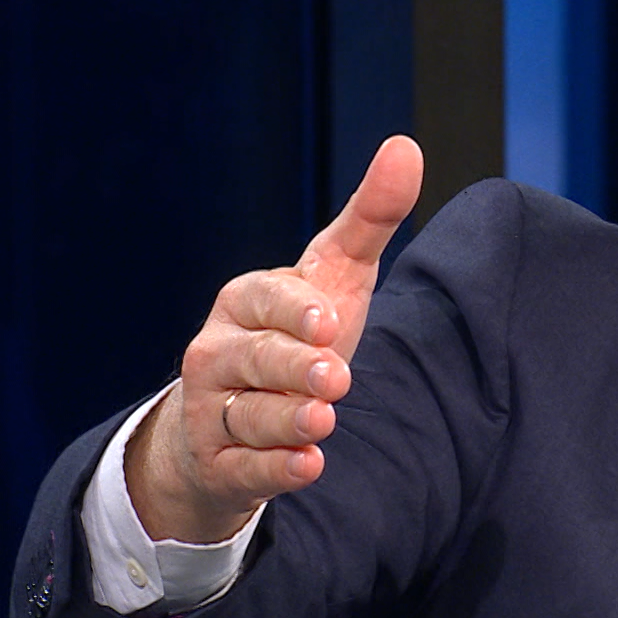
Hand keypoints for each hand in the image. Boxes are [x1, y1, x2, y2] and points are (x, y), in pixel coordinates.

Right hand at [124, 136, 422, 543]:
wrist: (235, 420)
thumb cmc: (297, 334)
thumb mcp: (333, 274)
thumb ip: (370, 217)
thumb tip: (405, 146)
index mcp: (243, 300)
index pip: (263, 298)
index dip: (293, 311)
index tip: (327, 321)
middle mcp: (217, 352)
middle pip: (253, 359)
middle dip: (293, 368)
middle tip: (335, 377)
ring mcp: (212, 410)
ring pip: (246, 415)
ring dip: (285, 421)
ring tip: (322, 423)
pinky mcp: (219, 463)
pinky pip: (242, 468)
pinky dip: (272, 470)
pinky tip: (307, 465)